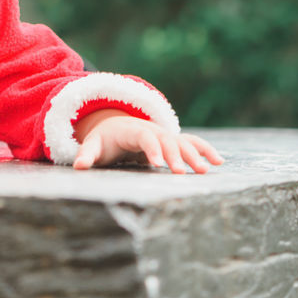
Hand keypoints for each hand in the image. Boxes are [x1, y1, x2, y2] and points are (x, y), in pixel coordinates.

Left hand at [72, 110, 224, 173]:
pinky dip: (205, 150)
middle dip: (175, 156)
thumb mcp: (93, 145)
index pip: (144, 137)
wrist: (116, 124)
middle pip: (167, 140)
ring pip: (183, 142)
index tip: (158, 164)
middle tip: (181, 173)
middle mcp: (153, 130)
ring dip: (195, 154)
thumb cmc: (104, 139)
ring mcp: (165, 134)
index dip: (151, 149)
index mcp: (133, 130)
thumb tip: (78, 167)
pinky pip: (192, 143)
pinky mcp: (173, 141)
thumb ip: (87, 154)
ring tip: (206, 170)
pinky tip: (219, 162)